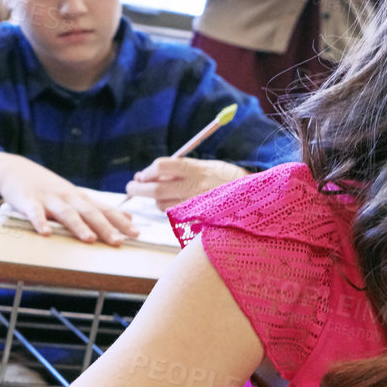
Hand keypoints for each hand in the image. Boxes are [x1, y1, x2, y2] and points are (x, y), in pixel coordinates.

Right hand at [0, 153, 137, 245]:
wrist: (15, 169)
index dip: (120, 222)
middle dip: (105, 227)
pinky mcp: (28, 201)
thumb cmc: (48, 186)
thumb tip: (127, 217)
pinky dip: (40, 222)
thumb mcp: (75, 195)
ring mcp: (48, 199)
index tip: (136, 233)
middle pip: (89, 213)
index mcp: (80, 198)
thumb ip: (99, 208)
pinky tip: (46, 233)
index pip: (104, 210)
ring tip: (89, 239)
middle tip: (118, 241)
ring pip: (66, 213)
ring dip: (78, 226)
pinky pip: (35, 213)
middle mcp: (68, 197)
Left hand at [125, 158, 246, 209]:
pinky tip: (175, 204)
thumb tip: (153, 172)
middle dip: (138, 188)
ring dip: (155, 200)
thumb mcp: (209, 166)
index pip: (162, 166)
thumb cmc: (230, 180)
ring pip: (161, 204)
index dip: (147, 171)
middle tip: (132, 187)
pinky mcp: (197, 220)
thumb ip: (184, 168)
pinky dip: (169, 210)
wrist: (254, 200)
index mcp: (196, 169)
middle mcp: (194, 187)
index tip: (143, 174)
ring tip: (160, 195)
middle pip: (155, 188)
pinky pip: (174, 216)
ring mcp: (195, 205)